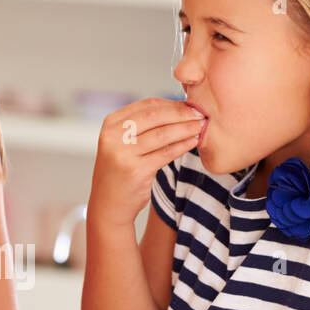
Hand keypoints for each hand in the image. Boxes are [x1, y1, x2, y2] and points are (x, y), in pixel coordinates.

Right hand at [87, 97, 204, 228]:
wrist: (108, 205)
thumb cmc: (120, 172)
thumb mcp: (122, 143)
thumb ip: (141, 126)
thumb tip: (179, 108)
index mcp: (111, 124)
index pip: (147, 105)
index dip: (172, 103)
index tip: (190, 105)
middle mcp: (114, 136)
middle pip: (155, 116)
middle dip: (181, 113)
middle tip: (201, 114)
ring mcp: (123, 153)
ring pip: (162, 134)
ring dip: (185, 128)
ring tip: (201, 126)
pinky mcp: (136, 170)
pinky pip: (166, 153)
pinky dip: (182, 146)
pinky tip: (193, 142)